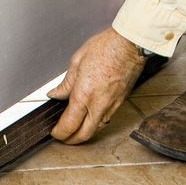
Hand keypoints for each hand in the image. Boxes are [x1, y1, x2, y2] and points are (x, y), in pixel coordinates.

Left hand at [47, 27, 144, 143]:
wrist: (130, 44)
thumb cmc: (107, 47)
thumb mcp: (77, 61)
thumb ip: (66, 83)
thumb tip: (56, 94)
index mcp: (84, 95)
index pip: (69, 125)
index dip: (59, 133)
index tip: (55, 131)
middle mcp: (98, 104)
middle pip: (84, 135)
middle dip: (71, 140)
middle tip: (63, 136)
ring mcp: (112, 105)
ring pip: (96, 129)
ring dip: (85, 133)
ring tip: (76, 127)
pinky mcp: (120, 102)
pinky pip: (106, 119)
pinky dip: (96, 123)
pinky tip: (92, 116)